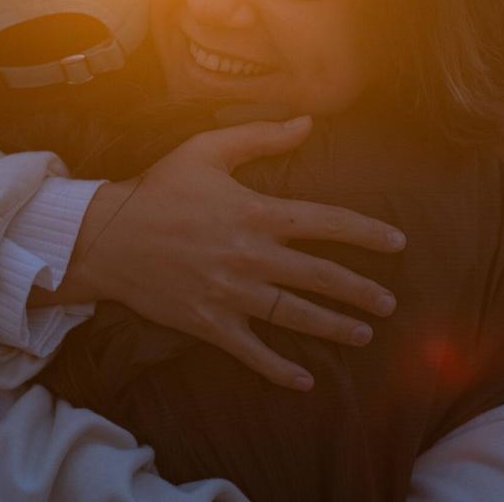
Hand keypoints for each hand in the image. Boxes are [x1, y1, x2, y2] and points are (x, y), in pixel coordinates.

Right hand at [55, 116, 404, 390]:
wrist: (106, 237)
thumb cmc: (158, 190)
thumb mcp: (206, 150)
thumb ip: (260, 136)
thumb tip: (307, 123)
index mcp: (257, 213)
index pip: (327, 222)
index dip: (367, 233)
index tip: (398, 243)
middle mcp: (252, 256)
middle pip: (321, 276)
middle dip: (361, 292)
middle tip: (388, 303)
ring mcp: (232, 294)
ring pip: (296, 316)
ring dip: (334, 328)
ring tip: (363, 336)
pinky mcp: (209, 323)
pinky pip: (252, 351)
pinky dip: (280, 369)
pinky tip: (305, 381)